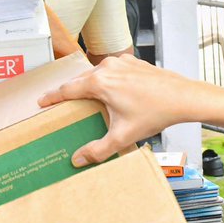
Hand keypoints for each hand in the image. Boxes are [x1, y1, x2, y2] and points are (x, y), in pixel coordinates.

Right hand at [37, 55, 213, 166]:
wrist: (182, 97)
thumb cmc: (154, 113)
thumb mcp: (122, 136)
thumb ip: (97, 150)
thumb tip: (77, 160)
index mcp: (99, 82)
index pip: (66, 89)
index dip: (51, 97)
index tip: (41, 101)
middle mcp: (107, 67)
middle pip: (79, 80)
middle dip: (68, 92)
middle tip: (59, 103)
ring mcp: (121, 62)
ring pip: (96, 73)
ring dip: (88, 85)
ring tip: (83, 99)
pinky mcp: (133, 62)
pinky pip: (111, 70)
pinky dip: (105, 80)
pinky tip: (110, 93)